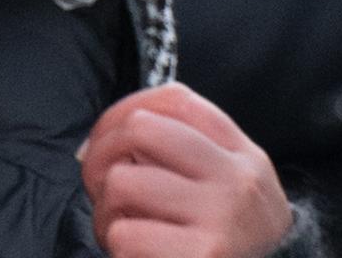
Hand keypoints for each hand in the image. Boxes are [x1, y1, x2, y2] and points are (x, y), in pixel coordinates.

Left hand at [82, 83, 298, 257]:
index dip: (126, 109)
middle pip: (141, 128)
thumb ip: (190, 154)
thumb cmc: (238, 242)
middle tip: (99, 185)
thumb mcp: (234, 186)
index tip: (107, 136)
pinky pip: (125, 235)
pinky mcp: (201, 256)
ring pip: (122, 182)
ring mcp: (219, 217)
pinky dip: (120, 247)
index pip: (176, 100)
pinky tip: (139, 254)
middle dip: (103, 155)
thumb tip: (103, 140)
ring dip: (107, 212)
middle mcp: (234, 179)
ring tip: (123, 230)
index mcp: (242, 154)